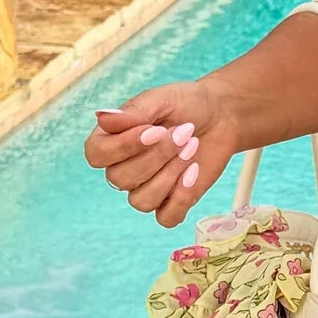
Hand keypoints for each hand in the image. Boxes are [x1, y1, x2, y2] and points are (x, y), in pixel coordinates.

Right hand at [84, 77, 238, 227]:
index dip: (123, 147)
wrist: (221, 116)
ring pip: (141, 201)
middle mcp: (123, 167)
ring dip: (170, 174)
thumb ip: (133, 112)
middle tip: (184, 133)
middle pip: (121, 179)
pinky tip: (194, 172)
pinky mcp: (171, 202)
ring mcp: (146, 188)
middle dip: (158, 156)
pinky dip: (181, 198)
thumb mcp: (161, 100)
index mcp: (112, 140)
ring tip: (191, 148)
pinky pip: (166, 217)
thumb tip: (101, 118)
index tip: (156, 130)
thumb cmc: (186, 105)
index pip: (96, 155)